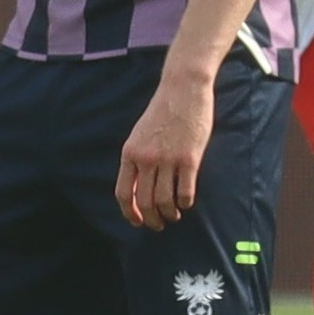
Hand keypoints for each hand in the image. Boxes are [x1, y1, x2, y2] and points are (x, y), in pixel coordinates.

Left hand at [115, 69, 213, 229]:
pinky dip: (185, 203)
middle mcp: (146, 159)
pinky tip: (186, 202)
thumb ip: (136, 159)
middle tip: (159, 225)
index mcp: (130, 153)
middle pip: (144, 202)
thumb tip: (137, 189)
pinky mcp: (190, 159)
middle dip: (151, 220)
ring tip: (174, 215)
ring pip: (165, 201)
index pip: (123, 193)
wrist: (183, 89)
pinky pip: (185, 192)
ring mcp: (168, 159)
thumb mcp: (140, 135)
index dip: (129, 213)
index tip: (137, 222)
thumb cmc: (162, 112)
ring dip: (170, 214)